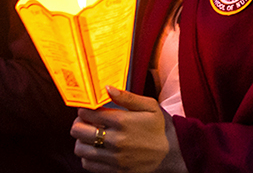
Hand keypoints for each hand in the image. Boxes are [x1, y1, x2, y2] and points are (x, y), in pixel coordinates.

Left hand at [71, 86, 186, 172]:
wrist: (174, 154)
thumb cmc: (161, 128)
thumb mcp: (149, 106)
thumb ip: (127, 97)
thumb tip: (107, 88)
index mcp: (122, 122)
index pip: (88, 113)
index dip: (83, 109)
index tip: (87, 109)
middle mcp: (115, 141)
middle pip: (78, 131)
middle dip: (78, 123)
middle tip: (84, 122)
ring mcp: (114, 159)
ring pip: (80, 149)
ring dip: (81, 141)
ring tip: (89, 136)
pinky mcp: (116, 172)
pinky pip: (89, 165)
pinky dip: (87, 157)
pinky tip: (96, 150)